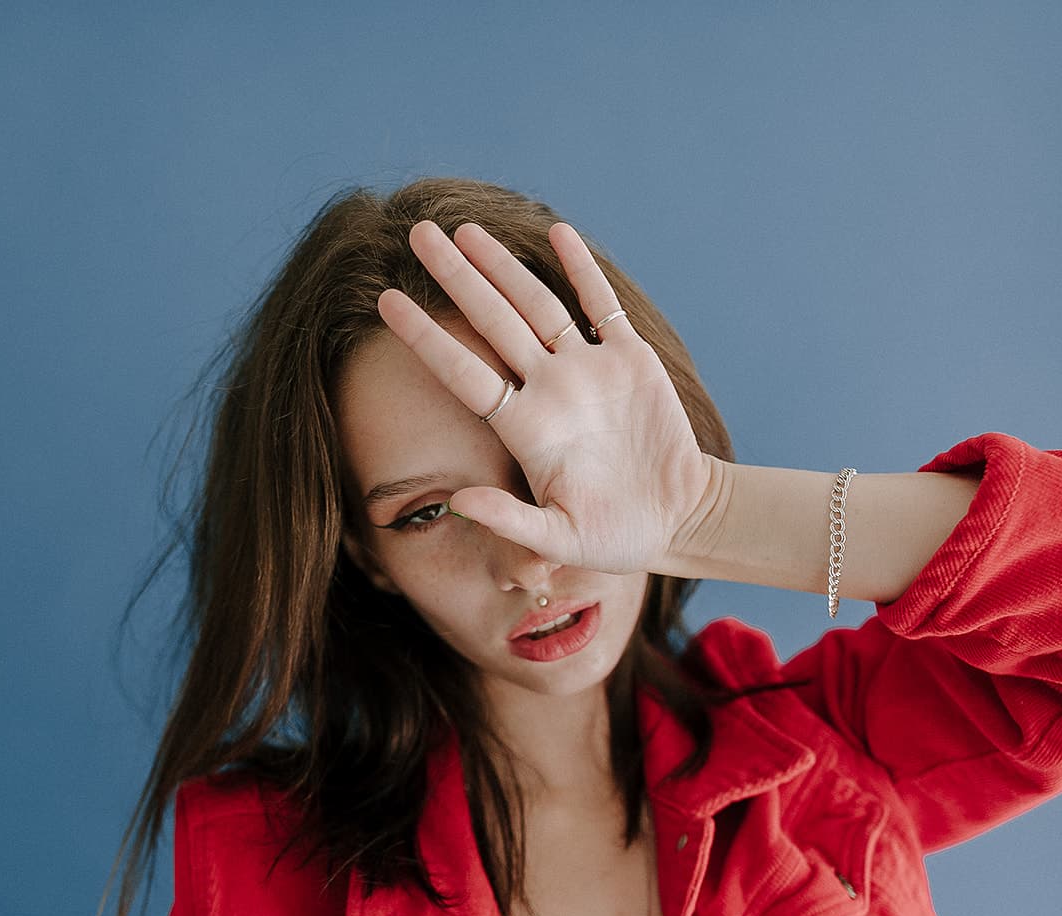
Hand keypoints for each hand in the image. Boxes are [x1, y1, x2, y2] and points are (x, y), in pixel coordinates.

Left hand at [375, 219, 714, 575]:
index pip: (464, 373)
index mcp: (526, 429)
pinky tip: (557, 233)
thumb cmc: (613, 537)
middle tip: (418, 233)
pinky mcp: (631, 361)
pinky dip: (582, 270)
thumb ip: (510, 521)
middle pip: (493, 321)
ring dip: (504, 266)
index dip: (426, 337)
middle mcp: (549, 390)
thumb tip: (458, 504)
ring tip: (467, 229)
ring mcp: (588, 371)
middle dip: (457, 276)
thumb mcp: (559, 540)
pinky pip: (601, 305)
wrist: (675, 519)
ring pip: (537, 304)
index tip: (385, 301)